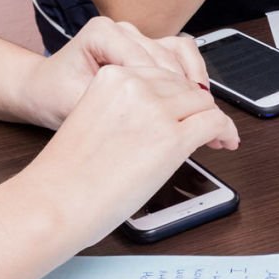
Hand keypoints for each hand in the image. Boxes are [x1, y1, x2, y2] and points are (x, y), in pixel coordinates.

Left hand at [17, 16, 211, 129]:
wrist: (41, 90)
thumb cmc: (51, 96)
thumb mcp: (74, 106)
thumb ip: (109, 107)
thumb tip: (147, 120)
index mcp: (102, 32)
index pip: (145, 61)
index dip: (167, 93)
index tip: (184, 118)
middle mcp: (123, 29)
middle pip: (168, 55)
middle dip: (188, 89)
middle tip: (207, 118)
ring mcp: (137, 36)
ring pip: (180, 52)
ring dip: (194, 80)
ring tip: (206, 109)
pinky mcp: (147, 48)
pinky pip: (179, 56)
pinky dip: (191, 77)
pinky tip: (197, 100)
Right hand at [18, 64, 239, 246]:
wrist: (53, 203)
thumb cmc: (67, 174)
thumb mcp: (95, 119)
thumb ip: (127, 107)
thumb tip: (162, 116)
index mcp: (113, 76)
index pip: (163, 74)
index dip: (181, 92)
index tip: (189, 107)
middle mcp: (136, 86)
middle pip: (186, 87)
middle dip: (198, 106)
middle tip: (207, 125)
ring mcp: (156, 110)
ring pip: (204, 103)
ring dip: (213, 119)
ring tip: (217, 136)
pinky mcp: (172, 139)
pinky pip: (214, 123)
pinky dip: (225, 131)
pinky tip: (225, 142)